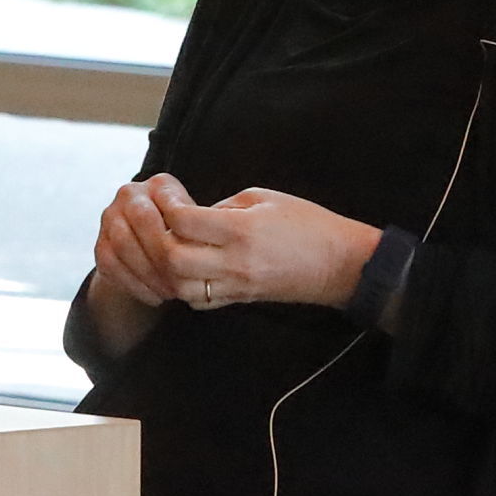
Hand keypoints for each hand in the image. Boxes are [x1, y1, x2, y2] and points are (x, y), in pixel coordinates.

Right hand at [93, 177, 201, 309]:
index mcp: (160, 185)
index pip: (169, 207)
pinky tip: (154, 297)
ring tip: (169, 293)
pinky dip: (133, 285)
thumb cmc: (187, 236)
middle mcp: (130, 193)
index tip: (197, 263)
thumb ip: (201, 230)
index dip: (184, 236)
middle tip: (181, 284)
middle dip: (163, 258)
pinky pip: (110, 264)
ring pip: (123, 245)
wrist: (153, 244)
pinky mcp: (100, 241)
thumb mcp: (198, 227)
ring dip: (148, 274)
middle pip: (143, 222)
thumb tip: (209, 248)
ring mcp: (110, 216)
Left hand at [164, 186, 378, 312]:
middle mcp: (235, 262)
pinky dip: (180, 286)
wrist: (340, 264)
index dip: (166, 205)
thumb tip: (190, 215)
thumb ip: (223, 206)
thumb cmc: (308, 224)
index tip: (164, 194)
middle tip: (157, 221)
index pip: (184, 221)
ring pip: (178, 286)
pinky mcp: (238, 300)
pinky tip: (182, 268)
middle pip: (172, 258)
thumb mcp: (265, 199)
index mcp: (242, 230)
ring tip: (166, 245)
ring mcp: (235, 286)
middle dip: (155, 239)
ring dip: (164, 266)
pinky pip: (196, 301)